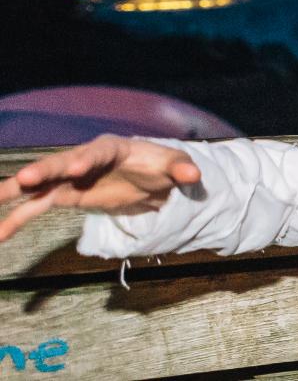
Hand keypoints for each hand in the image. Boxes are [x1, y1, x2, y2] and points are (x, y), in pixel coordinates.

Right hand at [0, 135, 200, 241]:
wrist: (148, 178)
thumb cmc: (159, 166)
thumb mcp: (174, 167)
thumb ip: (182, 169)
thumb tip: (194, 175)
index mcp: (111, 148)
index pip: (98, 152)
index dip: (86, 159)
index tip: (76, 169)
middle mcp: (83, 159)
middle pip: (60, 164)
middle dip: (43, 171)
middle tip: (24, 180)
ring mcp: (69, 179)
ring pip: (38, 185)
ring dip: (14, 193)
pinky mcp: (64, 196)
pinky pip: (36, 208)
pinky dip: (17, 219)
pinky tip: (0, 234)